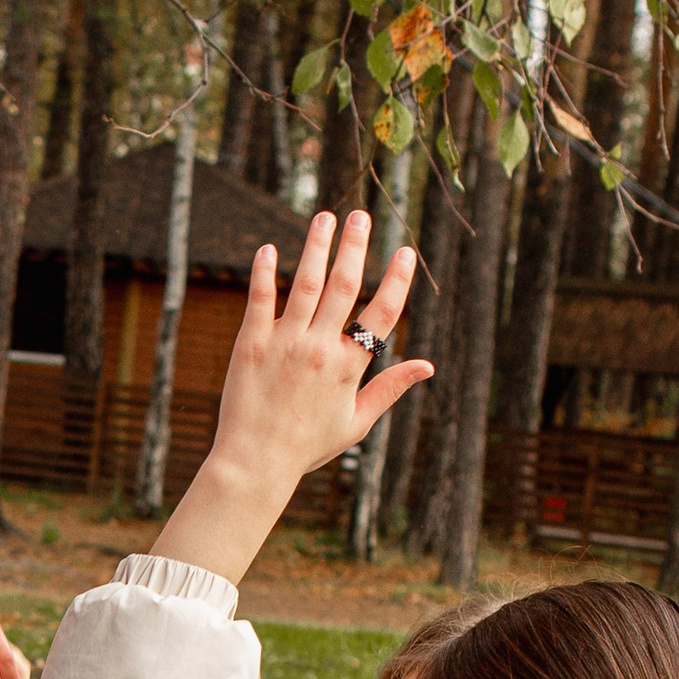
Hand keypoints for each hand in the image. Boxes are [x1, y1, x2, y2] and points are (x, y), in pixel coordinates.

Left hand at [152, 214, 427, 584]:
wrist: (255, 463)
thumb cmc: (307, 446)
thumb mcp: (356, 421)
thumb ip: (391, 388)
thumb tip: (428, 366)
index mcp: (349, 368)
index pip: (381, 314)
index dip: (397, 280)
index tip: (406, 252)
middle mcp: (319, 349)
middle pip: (344, 286)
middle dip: (356, 247)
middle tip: (362, 216)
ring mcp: (284, 344)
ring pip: (305, 283)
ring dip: (316, 247)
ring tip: (325, 216)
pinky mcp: (250, 344)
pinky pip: (259, 299)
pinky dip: (264, 272)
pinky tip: (270, 248)